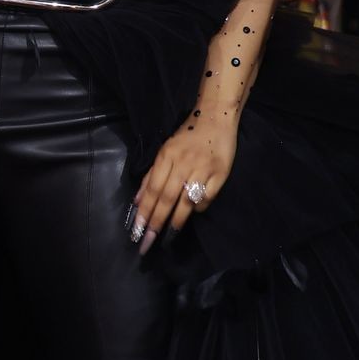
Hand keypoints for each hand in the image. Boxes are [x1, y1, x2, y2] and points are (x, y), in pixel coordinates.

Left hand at [130, 109, 238, 254]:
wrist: (215, 118)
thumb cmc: (187, 136)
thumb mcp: (165, 150)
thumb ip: (151, 175)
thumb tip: (138, 202)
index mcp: (166, 156)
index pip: (152, 189)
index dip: (144, 211)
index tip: (137, 231)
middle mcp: (183, 162)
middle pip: (167, 197)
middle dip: (156, 222)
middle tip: (148, 242)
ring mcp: (203, 168)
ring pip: (186, 200)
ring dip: (176, 221)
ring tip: (167, 237)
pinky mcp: (221, 173)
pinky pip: (206, 197)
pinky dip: (198, 207)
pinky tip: (191, 213)